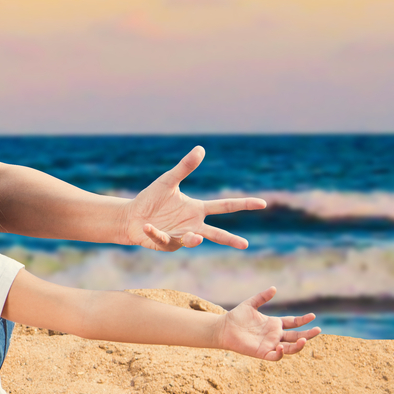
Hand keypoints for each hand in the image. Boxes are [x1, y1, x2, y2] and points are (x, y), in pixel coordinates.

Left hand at [125, 146, 266, 250]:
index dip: (243, 204)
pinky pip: (164, 239)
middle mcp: (192, 224)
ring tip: (196, 236)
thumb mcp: (168, 181)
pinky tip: (148, 226)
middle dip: (230, 239)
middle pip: (216, 233)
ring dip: (193, 239)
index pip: (225, 206)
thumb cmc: (151, 198)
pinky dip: (156, 232)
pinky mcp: (166, 243)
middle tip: (245, 245)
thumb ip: (185, 167)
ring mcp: (181, 236)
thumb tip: (200, 148)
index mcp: (197, 209)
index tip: (262, 203)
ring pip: (193, 240)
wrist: (131, 216)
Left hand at [217, 287, 319, 359]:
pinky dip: (280, 353)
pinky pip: (275, 356)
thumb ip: (262, 297)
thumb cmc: (236, 317)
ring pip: (290, 348)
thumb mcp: (250, 304)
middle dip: (308, 334)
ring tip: (304, 339)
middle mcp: (275, 335)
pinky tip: (282, 347)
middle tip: (318, 330)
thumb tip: (274, 288)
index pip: (293, 323)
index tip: (312, 316)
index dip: (303, 320)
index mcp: (274, 324)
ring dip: (298, 345)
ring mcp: (270, 344)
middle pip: (296, 336)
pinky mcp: (262, 352)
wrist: (223, 328)